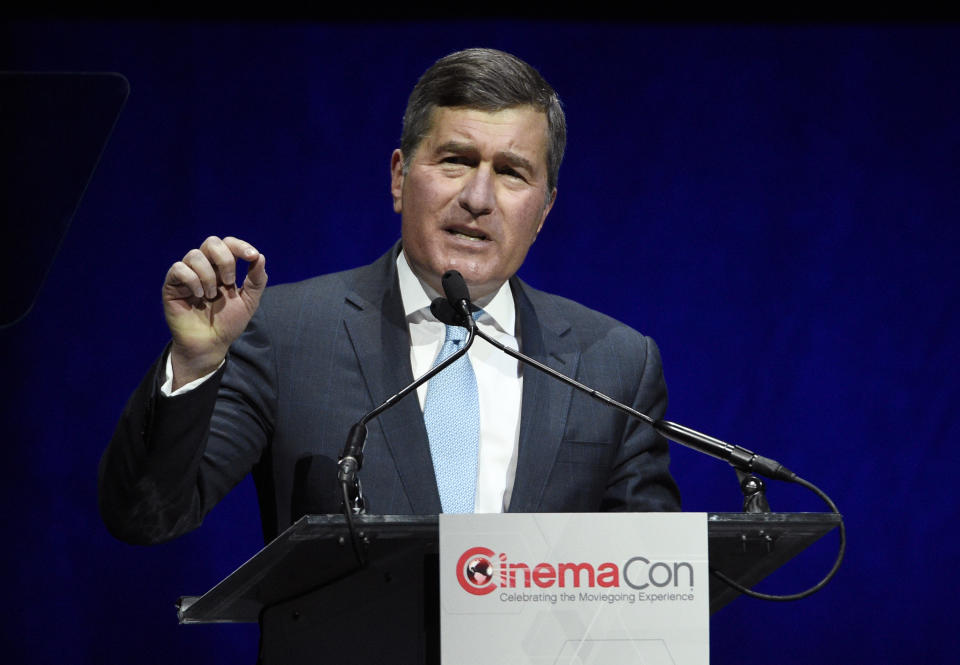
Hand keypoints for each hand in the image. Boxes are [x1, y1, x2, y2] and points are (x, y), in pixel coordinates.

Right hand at [162, 236, 266, 388]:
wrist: (210, 344)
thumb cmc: (228, 323)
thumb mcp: (249, 301)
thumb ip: (256, 280)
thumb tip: (260, 257)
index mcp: (222, 268)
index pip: (229, 244)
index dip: (240, 246)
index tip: (252, 257)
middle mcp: (204, 267)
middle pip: (211, 242)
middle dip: (225, 259)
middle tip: (230, 282)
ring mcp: (187, 275)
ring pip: (195, 255)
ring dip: (209, 275)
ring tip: (211, 296)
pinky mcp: (172, 285)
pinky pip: (179, 268)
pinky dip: (192, 280)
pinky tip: (198, 296)